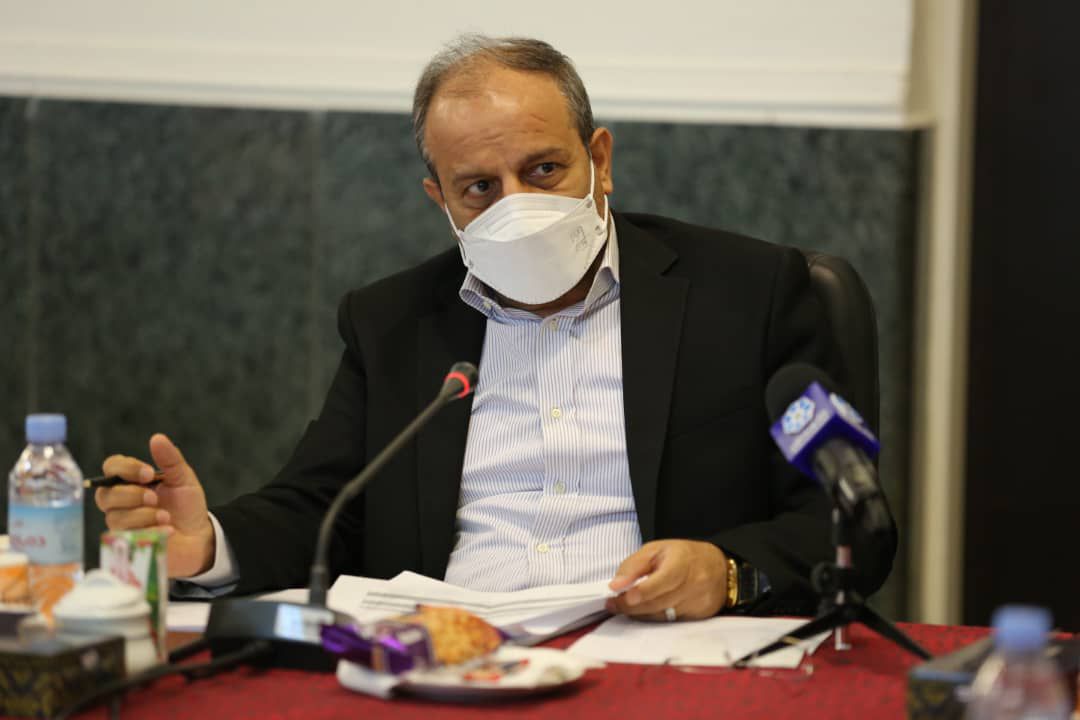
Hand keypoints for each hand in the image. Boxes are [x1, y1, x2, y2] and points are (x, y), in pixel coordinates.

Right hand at [96, 433, 214, 577]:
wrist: (199, 537)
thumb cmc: (186, 506)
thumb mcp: (183, 479)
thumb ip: (170, 460)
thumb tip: (157, 438)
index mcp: (131, 482)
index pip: (111, 467)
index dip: (125, 469)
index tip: (147, 473)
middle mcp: (120, 503)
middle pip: (105, 495)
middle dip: (131, 495)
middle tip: (155, 498)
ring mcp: (122, 525)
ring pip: (115, 518)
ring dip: (142, 516)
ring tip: (166, 517)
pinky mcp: (127, 546)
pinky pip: (126, 539)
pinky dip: (148, 532)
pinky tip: (167, 531)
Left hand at [606, 540, 727, 620]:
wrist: (719, 568)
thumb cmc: (683, 556)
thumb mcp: (656, 549)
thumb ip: (633, 566)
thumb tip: (615, 586)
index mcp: (682, 563)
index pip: (663, 580)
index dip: (643, 591)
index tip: (622, 597)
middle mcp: (693, 585)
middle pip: (658, 602)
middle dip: (631, 606)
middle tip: (612, 604)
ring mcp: (697, 603)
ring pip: (661, 615)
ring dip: (639, 613)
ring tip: (624, 606)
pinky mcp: (698, 617)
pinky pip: (669, 621)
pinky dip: (653, 617)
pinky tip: (643, 610)